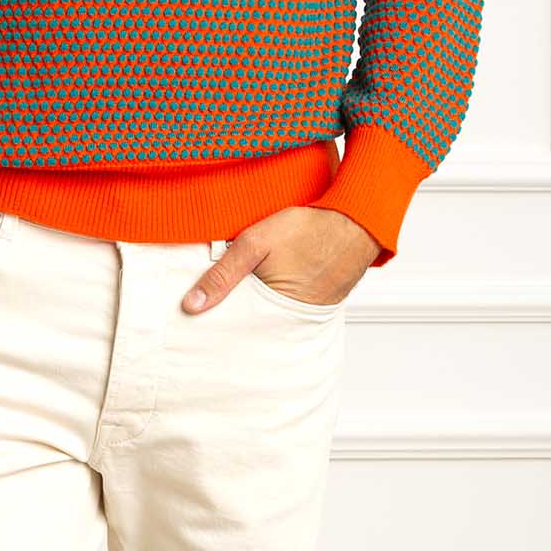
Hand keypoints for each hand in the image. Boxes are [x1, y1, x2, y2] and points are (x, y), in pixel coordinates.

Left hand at [181, 206, 379, 312]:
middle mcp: (294, 321)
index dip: (218, 324)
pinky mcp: (322, 301)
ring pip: (272, 316)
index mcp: (274, 313)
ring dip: (257, 307)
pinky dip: (278, 298)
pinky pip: (291, 305)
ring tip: (242, 296)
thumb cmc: (309, 228)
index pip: (236, 331)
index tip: (199, 322)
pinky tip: (271, 283)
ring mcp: (310, 312)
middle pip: (254, 327)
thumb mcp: (255, 244)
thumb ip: (223, 275)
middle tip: (214, 312)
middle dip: (235, 320)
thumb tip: (191, 306)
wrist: (358, 219)